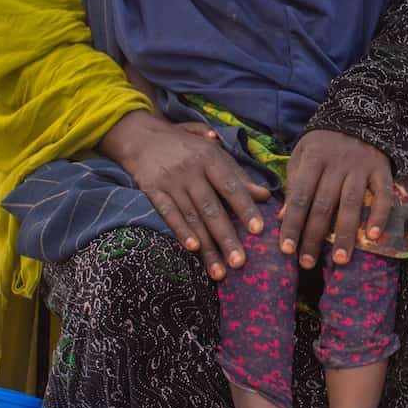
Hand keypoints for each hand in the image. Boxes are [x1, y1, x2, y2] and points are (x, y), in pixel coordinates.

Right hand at [99, 111, 267, 279]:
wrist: (143, 137)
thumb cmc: (187, 146)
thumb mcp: (213, 152)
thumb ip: (238, 175)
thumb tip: (264, 195)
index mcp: (210, 158)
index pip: (231, 186)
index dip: (245, 208)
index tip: (258, 230)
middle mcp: (191, 170)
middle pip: (212, 208)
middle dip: (226, 237)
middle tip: (240, 262)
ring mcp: (171, 181)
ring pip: (192, 217)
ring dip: (207, 246)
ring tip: (220, 271)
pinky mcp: (153, 191)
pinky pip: (169, 214)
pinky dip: (181, 232)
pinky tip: (193, 249)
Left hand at [279, 129, 392, 269]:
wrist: (359, 116)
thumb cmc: (324, 143)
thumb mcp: (302, 155)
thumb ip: (294, 184)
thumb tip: (284, 218)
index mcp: (313, 159)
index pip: (300, 196)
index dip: (292, 224)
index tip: (285, 249)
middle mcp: (337, 163)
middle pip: (323, 205)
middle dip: (313, 237)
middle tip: (306, 264)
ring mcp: (362, 167)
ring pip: (351, 204)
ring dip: (344, 234)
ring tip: (339, 260)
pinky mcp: (382, 170)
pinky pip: (383, 196)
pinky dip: (379, 216)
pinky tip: (373, 237)